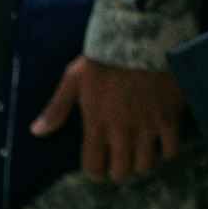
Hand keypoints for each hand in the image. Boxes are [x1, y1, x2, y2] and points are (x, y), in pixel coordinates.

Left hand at [31, 56, 184, 182]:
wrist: (141, 37)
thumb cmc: (105, 56)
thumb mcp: (74, 78)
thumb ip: (57, 108)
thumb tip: (37, 132)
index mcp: (96, 123)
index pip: (94, 166)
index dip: (96, 171)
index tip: (100, 166)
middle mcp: (121, 130)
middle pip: (121, 171)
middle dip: (119, 170)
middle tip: (121, 159)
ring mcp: (147, 125)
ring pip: (146, 164)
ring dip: (142, 162)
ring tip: (141, 151)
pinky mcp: (169, 117)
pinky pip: (171, 149)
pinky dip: (167, 150)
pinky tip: (162, 140)